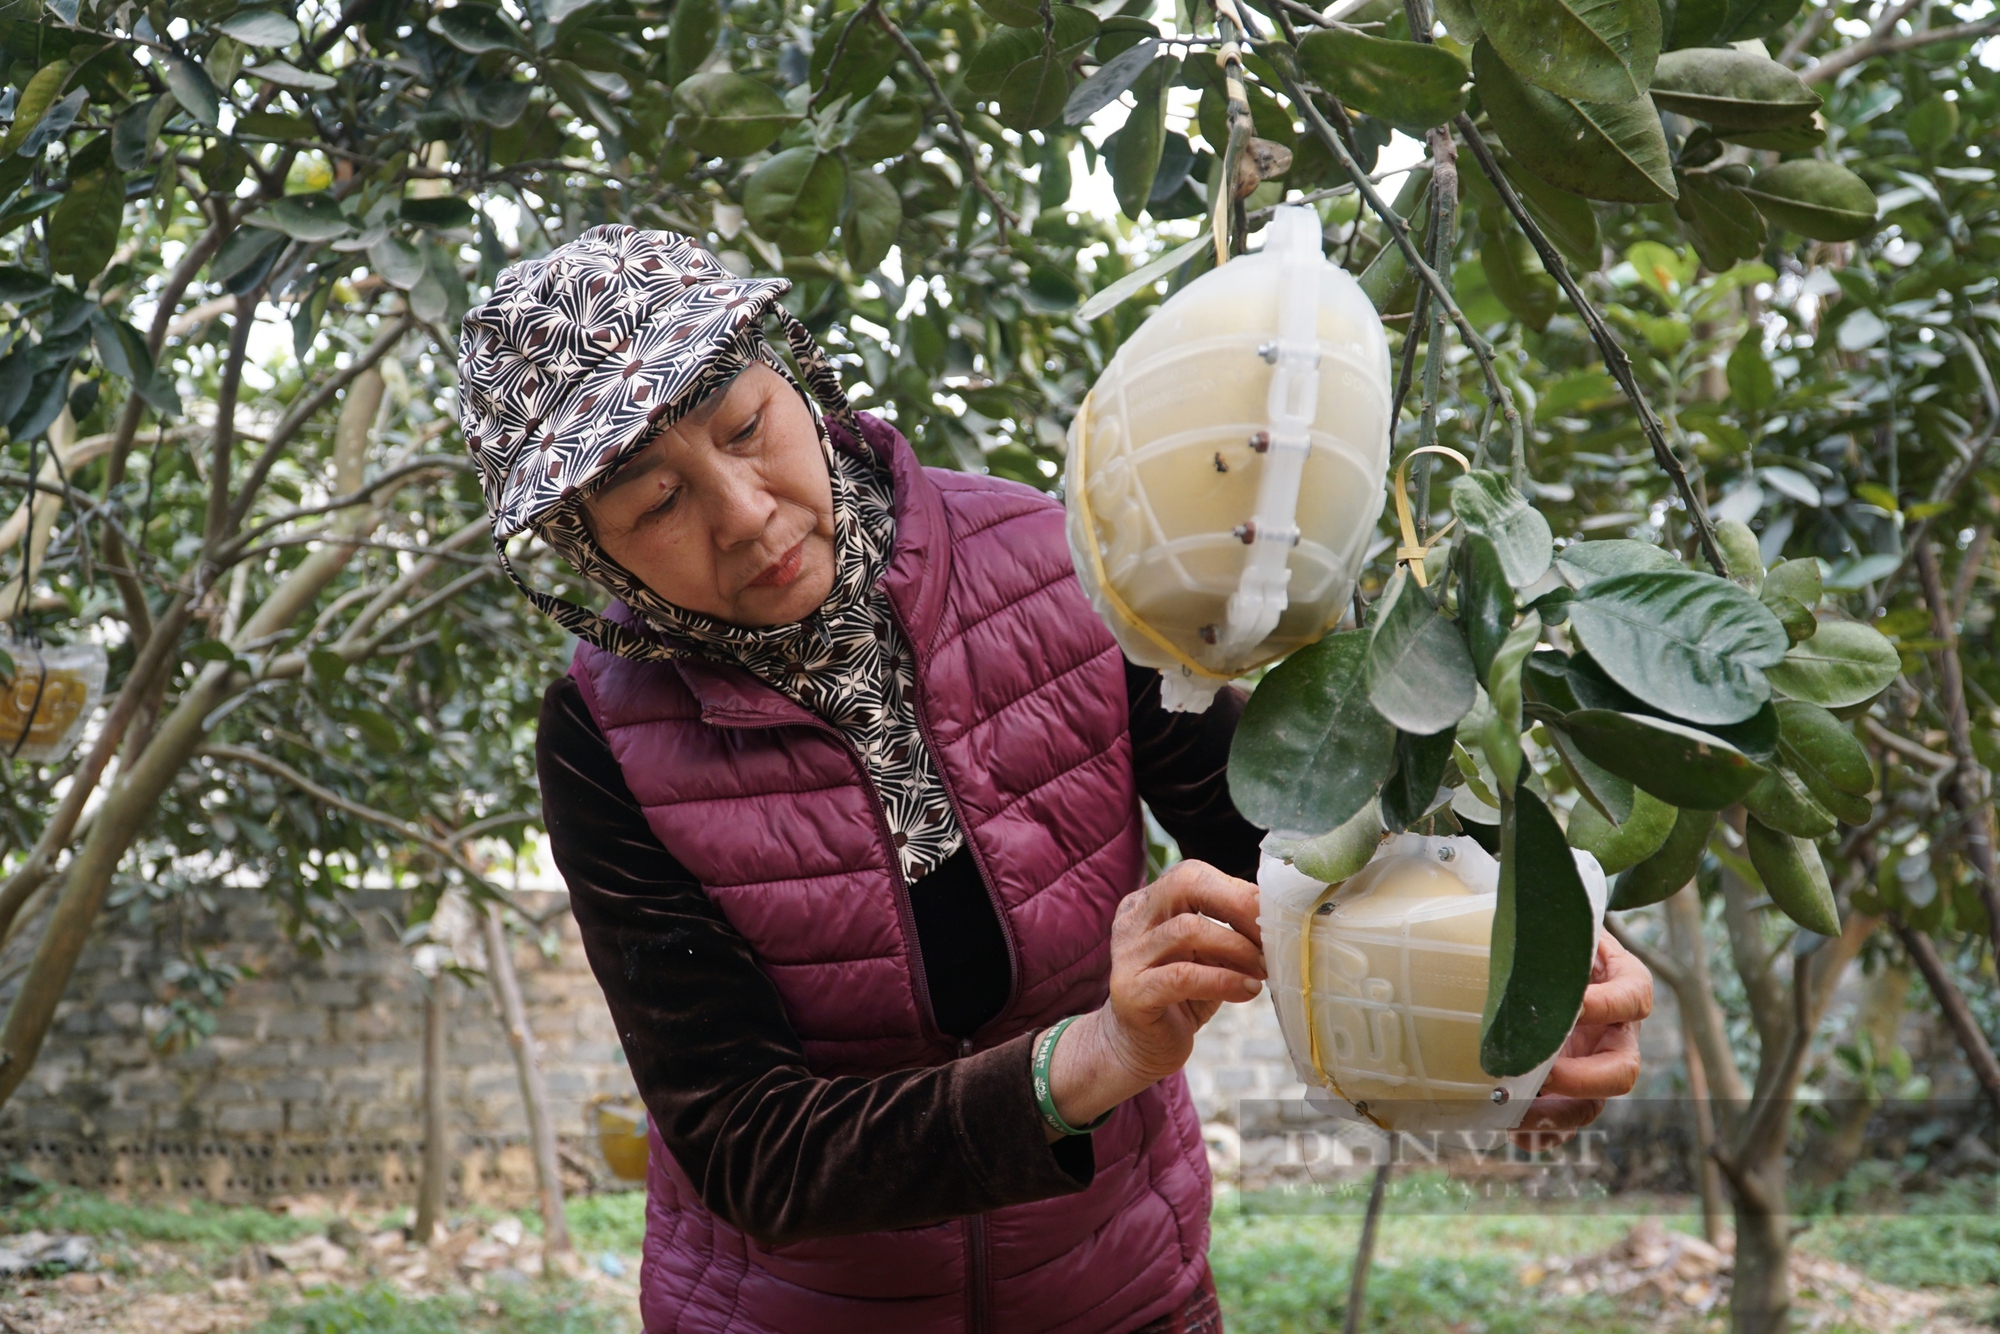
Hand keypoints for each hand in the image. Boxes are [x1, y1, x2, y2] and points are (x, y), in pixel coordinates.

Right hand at [1043, 861, 1263, 1136]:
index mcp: (1148, 903)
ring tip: (1263, 970)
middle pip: (1183, 885)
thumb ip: (1229, 933)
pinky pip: (1182, 976)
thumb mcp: (1205, 956)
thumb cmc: (1179, 997)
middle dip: (1237, 905)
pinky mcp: (1131, 992)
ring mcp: (1127, 955)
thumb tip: (1279, 919)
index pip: (1193, 875)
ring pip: (1187, 929)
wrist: (1136, 1048)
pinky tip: (1247, 991)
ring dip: (1237, 948)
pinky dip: (1223, 980)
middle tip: (1271, 934)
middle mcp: (1132, 920)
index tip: (1274, 917)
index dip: (1238, 891)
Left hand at [1510, 932, 1652, 1150]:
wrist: (1532, 959)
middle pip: (1624, 1070)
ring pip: (1592, 1105)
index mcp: (1623, 986)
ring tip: (1520, 1113)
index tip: (1577, 1002)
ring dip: (1560, 1114)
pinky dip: (1540, 1133)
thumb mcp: (1558, 928)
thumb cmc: (1548, 938)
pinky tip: (1513, 1131)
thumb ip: (1552, 930)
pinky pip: (1560, 1124)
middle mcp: (1615, 1033)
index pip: (1633, 997)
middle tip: (1548, 1072)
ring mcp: (1591, 1067)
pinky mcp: (1565, 1091)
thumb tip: (1523, 924)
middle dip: (1588, 1077)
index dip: (1608, 1004)